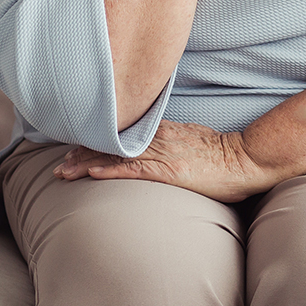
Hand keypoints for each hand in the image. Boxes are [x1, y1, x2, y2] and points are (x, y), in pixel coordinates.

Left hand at [56, 120, 275, 203]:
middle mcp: (158, 138)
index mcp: (163, 131)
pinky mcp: (168, 170)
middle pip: (111, 144)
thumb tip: (160, 147)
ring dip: (86, 164)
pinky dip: (108, 171)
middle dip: (82, 154)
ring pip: (115, 156)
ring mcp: (162, 154)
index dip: (95, 142)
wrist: (245, 159)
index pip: (121, 135)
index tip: (74, 149)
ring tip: (63, 173)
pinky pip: (132, 170)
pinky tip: (90, 174)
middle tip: (60, 164)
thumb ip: (173, 140)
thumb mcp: (194, 140)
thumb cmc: (224, 154)